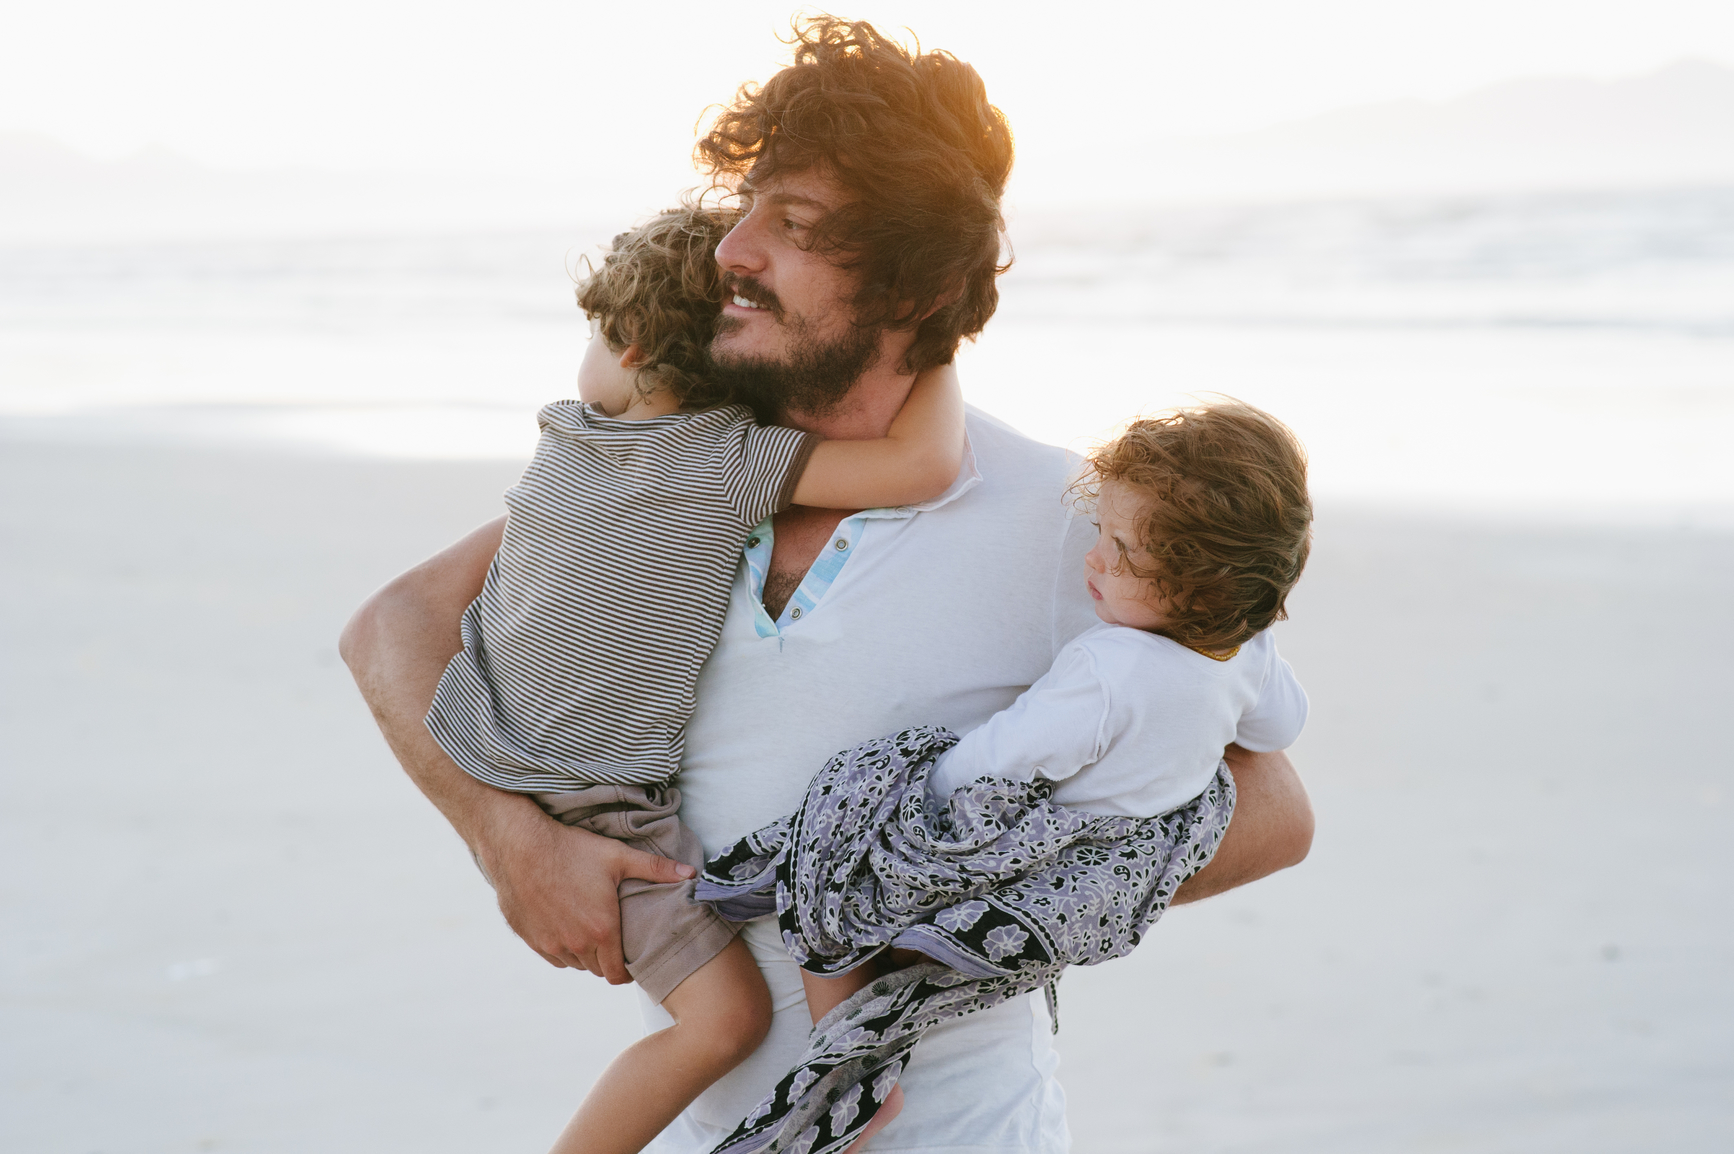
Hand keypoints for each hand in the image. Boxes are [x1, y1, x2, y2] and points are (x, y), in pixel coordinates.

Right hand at [482, 810, 694, 982]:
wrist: (520, 846)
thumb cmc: (571, 850)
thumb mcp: (618, 857)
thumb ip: (656, 869)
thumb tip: (691, 874)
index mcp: (602, 931)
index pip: (618, 975)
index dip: (627, 972)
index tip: (630, 961)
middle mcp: (576, 945)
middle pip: (597, 969)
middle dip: (608, 959)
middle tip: (613, 939)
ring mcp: (550, 944)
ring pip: (575, 964)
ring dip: (585, 954)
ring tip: (591, 931)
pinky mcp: (530, 939)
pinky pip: (553, 956)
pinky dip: (562, 948)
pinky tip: (566, 927)